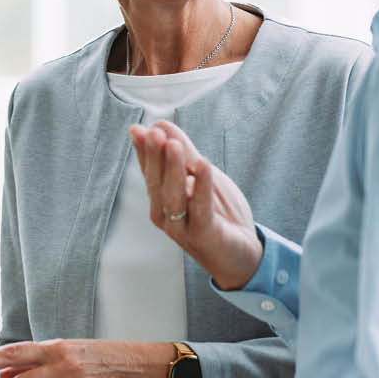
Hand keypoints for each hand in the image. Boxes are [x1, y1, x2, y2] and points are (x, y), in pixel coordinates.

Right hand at [129, 120, 263, 288]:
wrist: (240, 253)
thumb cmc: (218, 214)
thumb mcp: (202, 176)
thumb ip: (184, 153)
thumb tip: (160, 124)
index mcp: (161, 199)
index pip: (149, 171)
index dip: (143, 151)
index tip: (138, 129)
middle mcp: (165, 214)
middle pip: (157, 183)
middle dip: (155, 157)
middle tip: (153, 133)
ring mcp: (181, 228)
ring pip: (173, 196)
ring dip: (173, 169)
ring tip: (174, 146)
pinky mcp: (204, 236)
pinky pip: (201, 209)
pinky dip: (202, 187)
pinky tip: (203, 165)